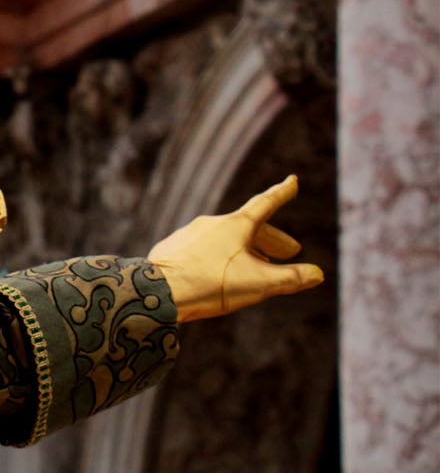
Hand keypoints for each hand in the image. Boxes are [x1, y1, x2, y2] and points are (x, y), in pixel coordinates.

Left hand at [148, 175, 324, 322]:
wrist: (156, 292)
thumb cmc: (210, 284)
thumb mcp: (259, 284)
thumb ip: (290, 278)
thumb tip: (317, 274)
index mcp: (235, 225)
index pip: (265, 204)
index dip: (282, 193)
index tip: (292, 180)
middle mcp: (212, 223)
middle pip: (249, 227)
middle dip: (271, 239)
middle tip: (290, 251)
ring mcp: (189, 234)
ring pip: (225, 239)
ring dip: (245, 250)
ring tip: (258, 265)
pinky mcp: (172, 249)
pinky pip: (203, 249)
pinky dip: (219, 257)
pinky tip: (219, 273)